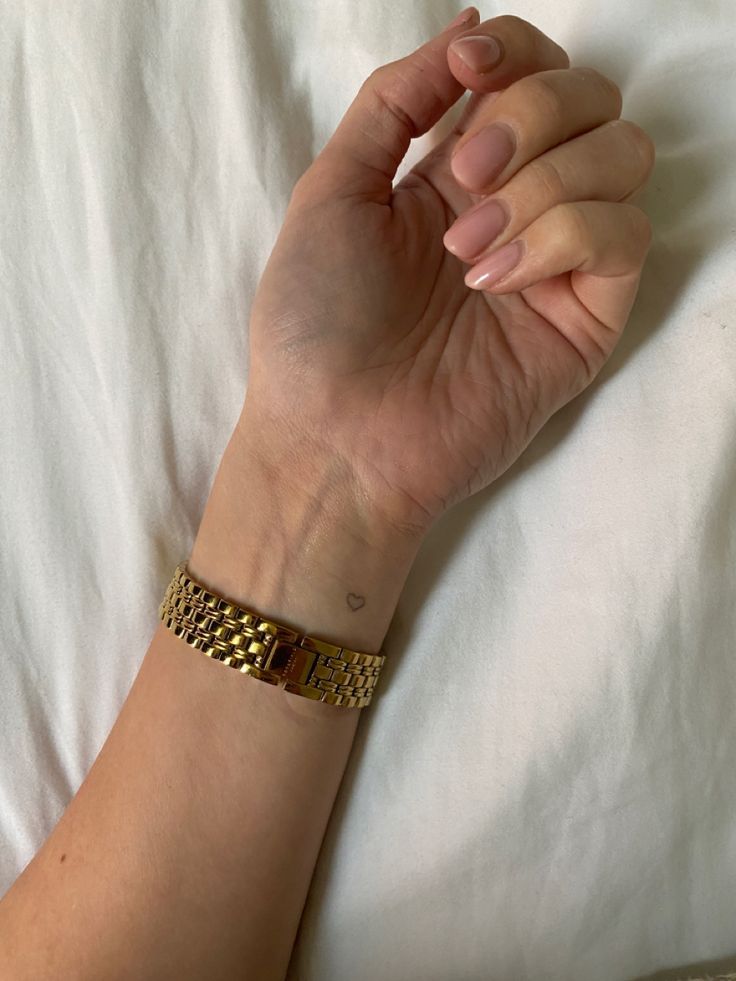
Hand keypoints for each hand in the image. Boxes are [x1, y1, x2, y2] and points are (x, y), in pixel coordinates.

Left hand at [240, 8, 654, 538]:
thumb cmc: (316, 324)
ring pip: (622, 155)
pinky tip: (496, 280)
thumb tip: (468, 29)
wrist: (333, 437)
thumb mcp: (331, 190)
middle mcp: (516, 207)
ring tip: (469, 247)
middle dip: (530, 113)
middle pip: (589, 99)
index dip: (517, 53)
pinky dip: (563, 235)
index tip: (467, 72)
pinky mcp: (586, 318)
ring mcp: (556, 262)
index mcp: (455, 174)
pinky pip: (623, 233)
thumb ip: (394, 102)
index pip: (530, 73)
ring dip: (544, 180)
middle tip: (463, 177)